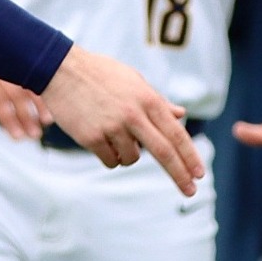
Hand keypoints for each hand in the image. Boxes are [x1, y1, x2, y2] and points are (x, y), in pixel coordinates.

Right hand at [0, 50, 51, 139]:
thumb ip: (12, 76)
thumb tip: (37, 104)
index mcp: (6, 62)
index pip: (28, 82)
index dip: (40, 102)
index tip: (47, 120)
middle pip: (16, 93)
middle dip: (28, 115)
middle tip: (35, 135)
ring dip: (9, 120)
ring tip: (18, 137)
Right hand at [39, 46, 202, 194]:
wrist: (61, 69)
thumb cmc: (100, 73)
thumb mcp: (133, 80)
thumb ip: (158, 101)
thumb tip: (181, 114)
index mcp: (147, 99)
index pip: (176, 134)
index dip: (190, 156)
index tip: (199, 173)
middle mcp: (133, 115)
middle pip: (164, 153)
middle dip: (180, 175)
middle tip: (191, 191)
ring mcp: (113, 127)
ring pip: (132, 159)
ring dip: (128, 155)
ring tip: (114, 134)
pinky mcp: (92, 138)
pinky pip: (110, 161)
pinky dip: (110, 156)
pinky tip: (100, 138)